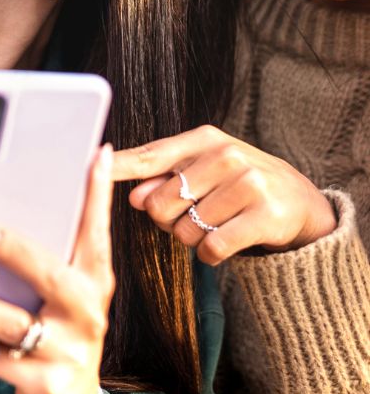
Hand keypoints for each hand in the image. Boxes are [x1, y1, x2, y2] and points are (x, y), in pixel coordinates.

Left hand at [0, 146, 113, 393]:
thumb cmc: (57, 322)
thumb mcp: (68, 282)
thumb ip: (54, 237)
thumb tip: (58, 168)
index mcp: (93, 277)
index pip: (97, 228)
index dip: (96, 191)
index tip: (90, 153)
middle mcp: (88, 310)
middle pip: (48, 273)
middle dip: (11, 247)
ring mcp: (69, 349)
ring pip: (12, 319)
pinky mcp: (45, 383)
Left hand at [111, 125, 336, 263]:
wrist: (302, 202)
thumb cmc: (238, 184)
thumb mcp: (204, 171)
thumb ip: (165, 180)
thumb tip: (134, 196)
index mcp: (204, 139)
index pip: (149, 156)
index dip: (117, 165)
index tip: (90, 164)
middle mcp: (225, 155)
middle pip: (160, 204)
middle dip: (167, 220)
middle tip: (193, 215)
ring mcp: (248, 183)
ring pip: (184, 230)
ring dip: (192, 238)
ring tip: (216, 224)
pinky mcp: (265, 216)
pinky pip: (211, 248)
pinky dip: (210, 254)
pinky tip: (226, 242)